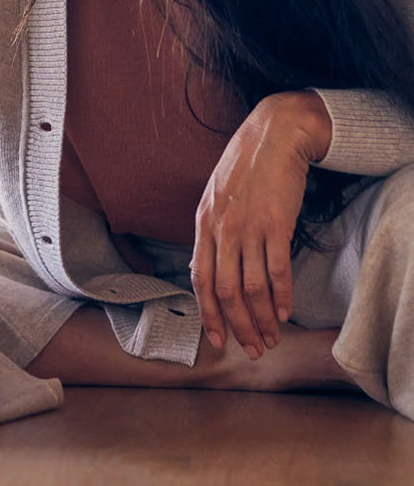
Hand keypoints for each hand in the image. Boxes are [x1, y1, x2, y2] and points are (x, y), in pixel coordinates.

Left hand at [190, 91, 331, 360]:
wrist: (272, 135)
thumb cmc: (243, 167)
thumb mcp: (214, 197)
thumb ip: (210, 233)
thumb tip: (207, 271)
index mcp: (202, 224)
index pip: (201, 280)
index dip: (208, 314)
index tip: (218, 339)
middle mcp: (222, 229)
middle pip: (226, 291)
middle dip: (237, 326)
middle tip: (251, 350)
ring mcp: (249, 228)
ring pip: (252, 288)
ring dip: (261, 319)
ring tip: (271, 338)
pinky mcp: (277, 224)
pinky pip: (277, 270)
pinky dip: (281, 296)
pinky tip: (284, 313)